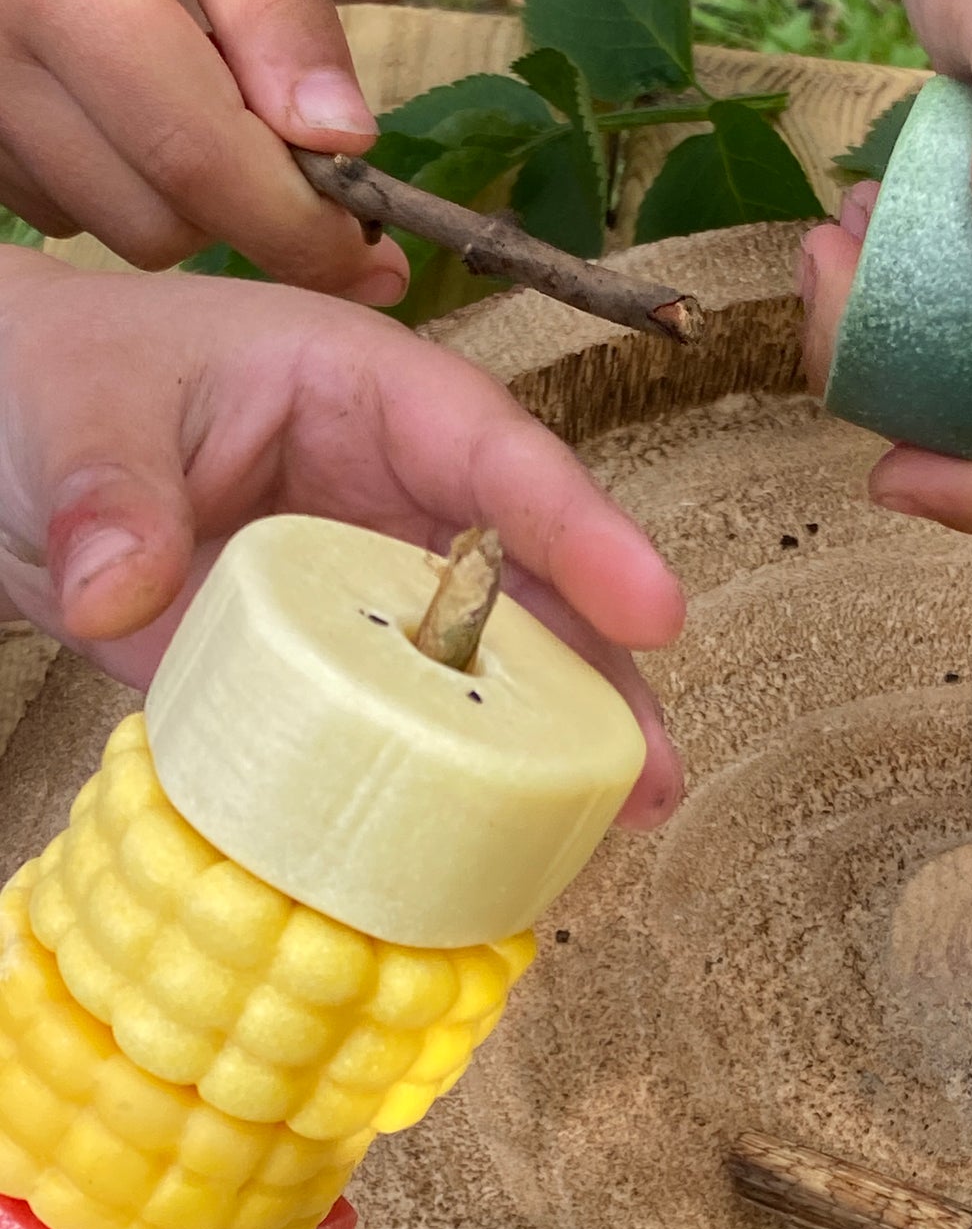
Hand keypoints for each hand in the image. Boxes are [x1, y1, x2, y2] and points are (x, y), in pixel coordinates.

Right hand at [0, 0, 407, 304]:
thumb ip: (280, 4)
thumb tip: (339, 139)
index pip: (198, 161)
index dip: (301, 231)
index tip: (377, 262)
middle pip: (160, 220)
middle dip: (245, 207)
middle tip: (285, 137)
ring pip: (114, 229)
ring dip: (183, 197)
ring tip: (195, 90)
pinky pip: (65, 210)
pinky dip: (124, 184)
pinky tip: (135, 105)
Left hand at [0, 250, 686, 827]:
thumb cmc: (54, 387)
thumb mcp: (76, 413)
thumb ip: (109, 489)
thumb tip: (125, 594)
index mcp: (368, 395)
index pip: (498, 458)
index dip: (584, 533)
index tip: (655, 612)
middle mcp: (395, 497)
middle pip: (530, 583)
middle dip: (600, 674)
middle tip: (650, 770)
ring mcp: (367, 591)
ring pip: (489, 663)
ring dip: (551, 742)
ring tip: (617, 820)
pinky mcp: (328, 670)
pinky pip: (409, 723)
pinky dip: (455, 779)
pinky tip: (498, 840)